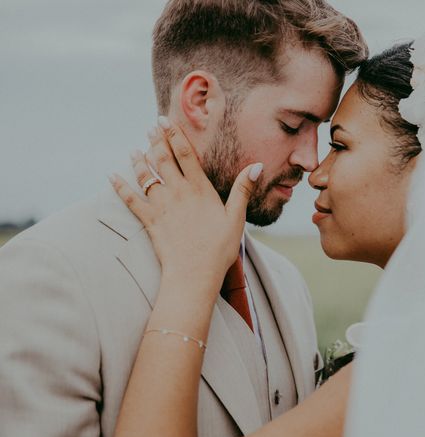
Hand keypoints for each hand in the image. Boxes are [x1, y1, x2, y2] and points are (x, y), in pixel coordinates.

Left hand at [110, 117, 262, 281]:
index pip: (185, 154)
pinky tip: (112, 177)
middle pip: (163, 159)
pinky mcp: (150, 221)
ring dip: (139, 160)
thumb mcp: (236, 218)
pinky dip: (120, 187)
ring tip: (135, 149)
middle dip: (156, 141)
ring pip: (146, 175)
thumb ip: (243, 190)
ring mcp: (161, 206)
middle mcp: (178, 192)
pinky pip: (131, 200)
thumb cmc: (219, 248)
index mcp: (199, 189)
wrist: (194, 274)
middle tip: (150, 127)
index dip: (174, 135)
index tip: (166, 120)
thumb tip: (257, 166)